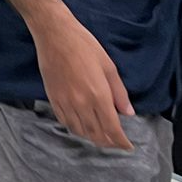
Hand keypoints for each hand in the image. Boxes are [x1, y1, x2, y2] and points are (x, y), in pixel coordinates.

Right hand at [35, 13, 132, 150]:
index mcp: (98, 95)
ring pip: (80, 131)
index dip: (121, 141)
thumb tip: (128, 112)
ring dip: (92, 137)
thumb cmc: (84, 45)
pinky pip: (65, 122)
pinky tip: (81, 126)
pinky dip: (75, 128)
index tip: (127, 146)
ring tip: (101, 137)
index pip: (112, 128)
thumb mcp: (109, 66)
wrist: (55, 35)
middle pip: (96, 134)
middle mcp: (81, 103)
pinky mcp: (53, 99)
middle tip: (116, 143)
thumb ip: (119, 92)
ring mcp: (65, 103)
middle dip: (108, 142)